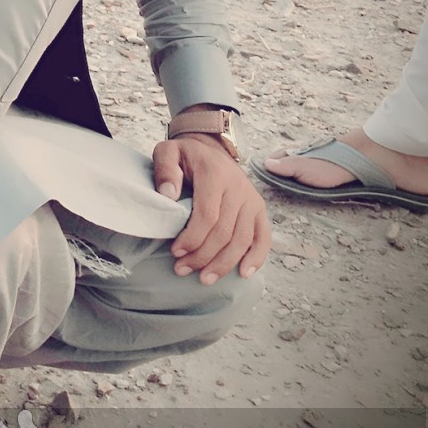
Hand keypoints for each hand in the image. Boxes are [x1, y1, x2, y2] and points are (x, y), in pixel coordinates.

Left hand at [152, 134, 269, 283]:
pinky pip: (263, 237)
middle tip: (182, 269)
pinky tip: (243, 273)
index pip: (207, 215)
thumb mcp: (168, 152)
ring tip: (204, 278)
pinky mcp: (259, 208)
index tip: (175, 252)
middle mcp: (238, 188)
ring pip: (242, 240)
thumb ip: (164, 169)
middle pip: (224, 232)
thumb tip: (168, 194)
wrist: (209, 148)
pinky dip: (256, 258)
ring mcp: (251, 199)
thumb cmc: (186, 156)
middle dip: (203, 256)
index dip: (192, 238)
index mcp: (215, 175)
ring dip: (224, 264)